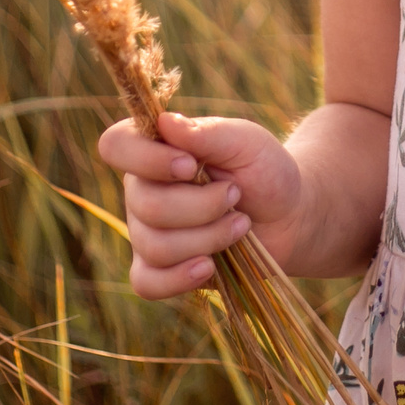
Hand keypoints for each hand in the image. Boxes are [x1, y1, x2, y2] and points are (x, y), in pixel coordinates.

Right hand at [97, 111, 306, 298]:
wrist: (288, 216)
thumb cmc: (262, 170)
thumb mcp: (246, 141)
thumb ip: (207, 133)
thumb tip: (164, 122)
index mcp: (155, 149)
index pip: (116, 146)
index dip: (146, 159)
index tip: (191, 166)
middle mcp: (141, 190)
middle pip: (147, 206)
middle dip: (203, 207)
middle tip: (236, 194)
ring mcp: (146, 232)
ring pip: (156, 245)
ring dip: (209, 237)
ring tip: (241, 224)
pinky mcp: (160, 269)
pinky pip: (147, 283)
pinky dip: (178, 278)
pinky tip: (208, 266)